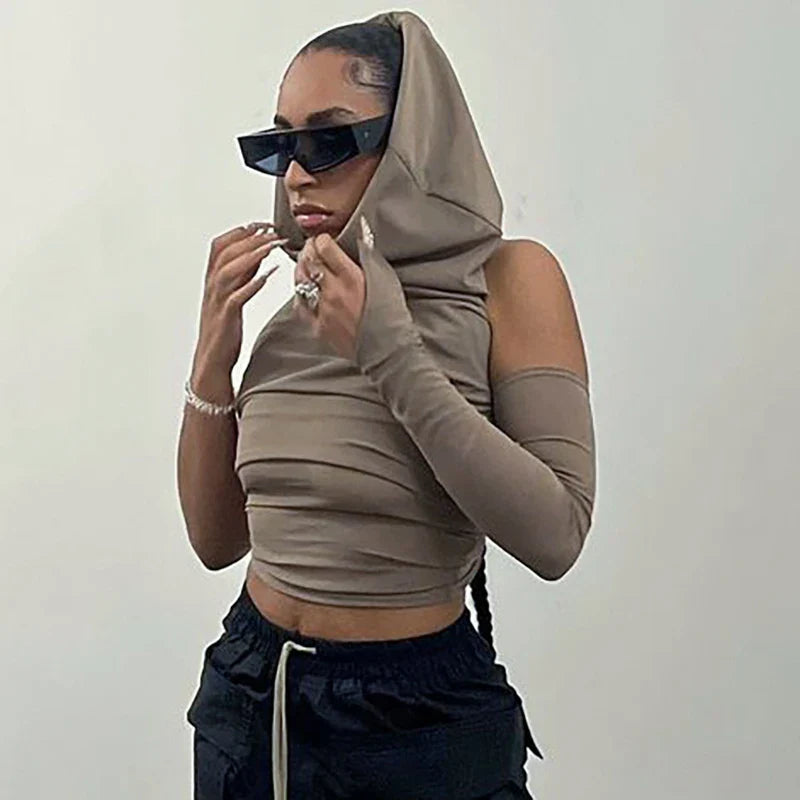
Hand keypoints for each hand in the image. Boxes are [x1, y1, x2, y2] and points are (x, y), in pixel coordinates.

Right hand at [195, 221, 286, 372]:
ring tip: (272, 245)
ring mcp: (216, 303)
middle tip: (272, 230)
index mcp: (213, 282)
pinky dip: (251, 284)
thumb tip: (259, 253)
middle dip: (249, 237)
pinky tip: (266, 276)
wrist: (212, 364)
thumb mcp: (234, 297)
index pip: (220, 245)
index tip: (263, 224)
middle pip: (224, 252)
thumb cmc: (224, 333)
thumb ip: (244, 276)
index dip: (240, 231)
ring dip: (251, 254)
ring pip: (228, 270)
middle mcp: (212, 289)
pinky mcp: (224, 320)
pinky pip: (235, 298)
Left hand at [293, 217, 417, 367]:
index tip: (325, 240)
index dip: (322, 239)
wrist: (388, 350)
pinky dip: (299, 294)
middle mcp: (334, 291)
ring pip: (300, 280)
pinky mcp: (319, 327)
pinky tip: (304, 289)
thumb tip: (361, 237)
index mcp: (352, 277)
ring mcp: (324, 310)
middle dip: (308, 250)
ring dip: (301, 269)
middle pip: (309, 260)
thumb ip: (369, 257)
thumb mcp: (386, 279)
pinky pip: (300, 305)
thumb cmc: (392, 316)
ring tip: (306, 266)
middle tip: (312, 248)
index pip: (324, 246)